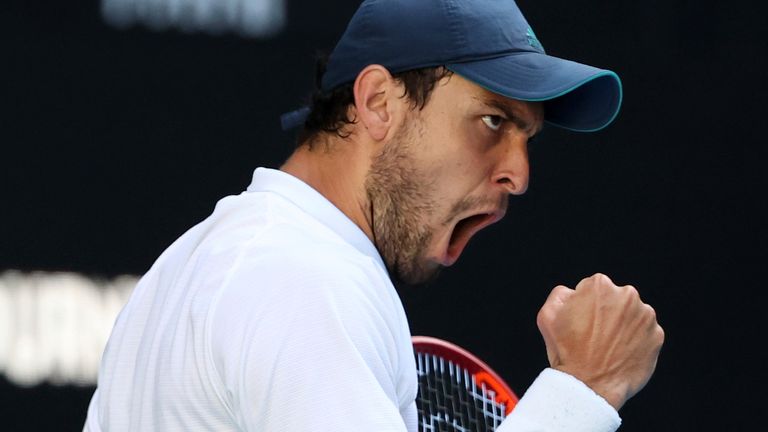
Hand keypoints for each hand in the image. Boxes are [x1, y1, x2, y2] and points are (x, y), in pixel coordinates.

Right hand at [536, 273, 663, 409]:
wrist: (589, 386)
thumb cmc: (566, 352)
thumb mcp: (547, 315)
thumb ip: (560, 294)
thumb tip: (574, 293)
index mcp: (599, 285)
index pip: (593, 288)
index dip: (584, 305)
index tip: (582, 322)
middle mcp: (627, 295)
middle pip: (615, 299)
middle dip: (606, 312)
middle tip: (594, 335)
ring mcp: (645, 316)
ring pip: (632, 315)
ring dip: (622, 326)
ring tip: (607, 346)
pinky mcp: (657, 336)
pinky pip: (645, 334)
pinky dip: (636, 341)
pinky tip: (620, 353)